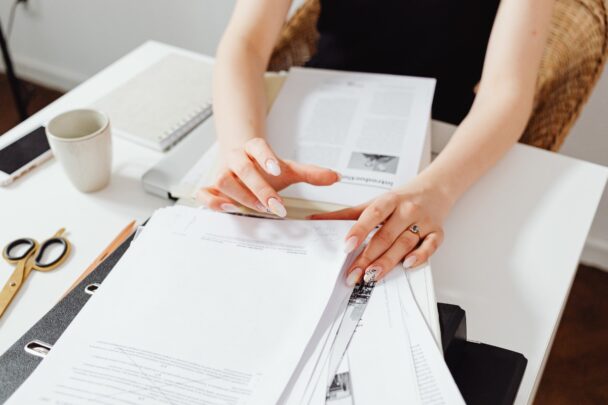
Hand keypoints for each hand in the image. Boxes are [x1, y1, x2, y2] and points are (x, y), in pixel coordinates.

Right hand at [197, 138, 339, 216]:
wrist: (238, 161)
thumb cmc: (263, 168)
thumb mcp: (288, 169)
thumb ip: (310, 174)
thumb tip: (337, 177)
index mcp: (252, 148)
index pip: (257, 146)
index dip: (265, 156)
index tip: (278, 168)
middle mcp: (234, 159)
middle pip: (241, 168)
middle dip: (258, 187)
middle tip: (275, 205)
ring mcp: (220, 173)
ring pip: (222, 180)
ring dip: (240, 196)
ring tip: (257, 209)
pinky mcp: (210, 188)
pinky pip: (203, 193)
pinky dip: (212, 202)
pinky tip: (229, 210)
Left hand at [309, 177, 453, 284]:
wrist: (436, 189)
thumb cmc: (401, 199)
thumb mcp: (375, 202)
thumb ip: (347, 214)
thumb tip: (317, 220)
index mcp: (390, 199)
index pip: (373, 214)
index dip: (359, 230)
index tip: (346, 246)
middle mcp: (407, 210)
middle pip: (386, 235)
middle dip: (368, 257)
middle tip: (353, 273)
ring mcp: (423, 222)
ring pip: (404, 244)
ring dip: (387, 262)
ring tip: (371, 275)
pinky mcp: (437, 233)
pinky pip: (430, 246)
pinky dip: (420, 256)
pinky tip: (407, 265)